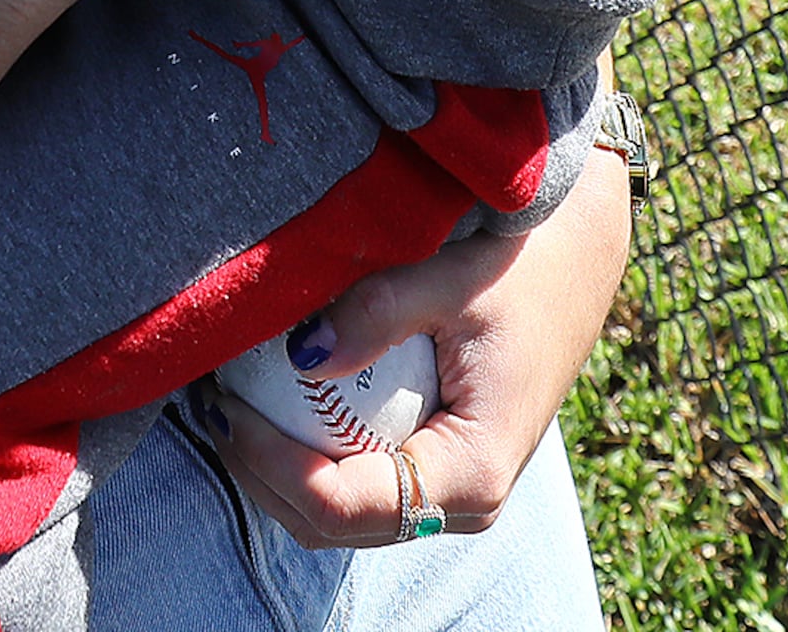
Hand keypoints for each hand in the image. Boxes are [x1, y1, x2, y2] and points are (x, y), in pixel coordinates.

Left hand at [205, 141, 631, 548]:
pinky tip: (271, 407)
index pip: (344, 503)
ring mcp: (451, 496)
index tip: (226, 405)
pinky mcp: (439, 473)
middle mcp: (463, 504)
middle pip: (334, 525)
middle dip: (262, 474)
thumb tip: (300, 355)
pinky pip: (361, 490)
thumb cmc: (521, 266)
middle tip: (211, 405)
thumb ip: (376, 314)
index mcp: (470, 473)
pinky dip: (309, 460)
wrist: (577, 263)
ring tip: (227, 406)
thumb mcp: (449, 279)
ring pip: (341, 518)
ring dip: (278, 472)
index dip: (273, 463)